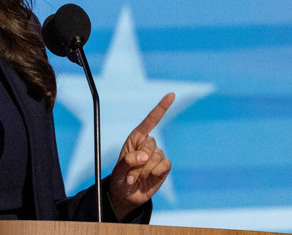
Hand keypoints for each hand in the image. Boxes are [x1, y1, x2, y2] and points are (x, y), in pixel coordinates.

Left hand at [109, 93, 173, 219]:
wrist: (127, 195)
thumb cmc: (120, 179)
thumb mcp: (119, 170)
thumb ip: (129, 162)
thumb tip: (145, 156)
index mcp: (136, 138)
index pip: (151, 120)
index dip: (161, 107)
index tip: (172, 95)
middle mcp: (148, 144)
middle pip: (150, 143)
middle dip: (139, 160)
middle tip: (130, 171)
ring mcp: (157, 155)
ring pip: (156, 157)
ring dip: (144, 170)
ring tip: (137, 177)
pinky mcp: (164, 167)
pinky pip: (165, 165)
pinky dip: (155, 173)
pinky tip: (148, 178)